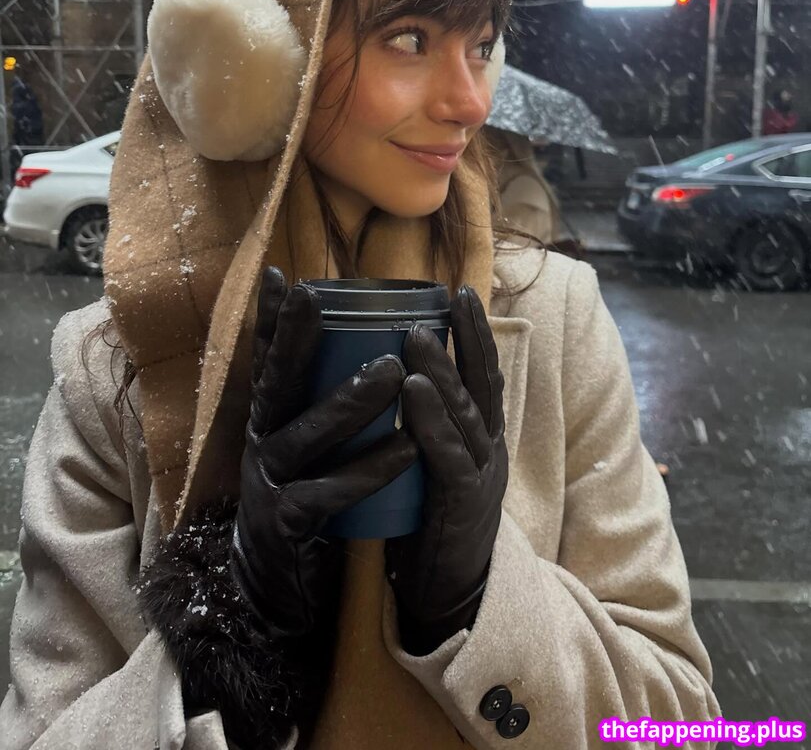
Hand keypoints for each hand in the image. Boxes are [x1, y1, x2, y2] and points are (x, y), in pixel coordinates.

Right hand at [232, 267, 418, 637]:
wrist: (276, 582)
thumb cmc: (300, 492)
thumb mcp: (297, 440)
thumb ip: (312, 397)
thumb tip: (347, 345)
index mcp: (269, 419)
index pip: (266, 361)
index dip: (269, 320)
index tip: (280, 275)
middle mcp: (262, 442)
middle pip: (273, 384)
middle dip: (292, 338)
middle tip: (318, 299)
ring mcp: (272, 483)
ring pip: (308, 435)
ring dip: (349, 401)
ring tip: (392, 372)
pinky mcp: (291, 523)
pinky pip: (332, 493)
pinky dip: (369, 471)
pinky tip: (406, 450)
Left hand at [385, 284, 507, 654]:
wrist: (446, 596)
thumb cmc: (431, 521)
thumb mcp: (434, 463)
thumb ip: (428, 425)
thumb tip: (399, 376)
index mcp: (482, 438)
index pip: (484, 376)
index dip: (476, 335)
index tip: (460, 294)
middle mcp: (489, 450)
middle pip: (486, 383)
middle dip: (471, 337)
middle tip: (454, 296)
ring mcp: (482, 477)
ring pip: (468, 414)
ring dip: (445, 370)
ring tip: (420, 332)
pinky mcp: (463, 506)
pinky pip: (450, 456)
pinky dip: (432, 421)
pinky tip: (413, 391)